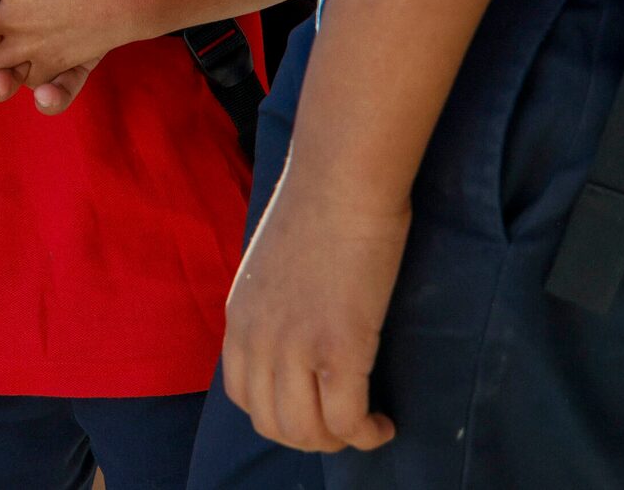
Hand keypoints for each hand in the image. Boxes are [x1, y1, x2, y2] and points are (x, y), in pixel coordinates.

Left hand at [224, 165, 407, 452]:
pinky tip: (384, 422)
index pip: (241, 395)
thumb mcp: (270, 266)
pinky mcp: (339, 347)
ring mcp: (295, 346)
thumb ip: (272, 306)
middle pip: (271, 424)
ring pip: (306, 432)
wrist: (339, 181)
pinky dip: (368, 434)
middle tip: (344, 424)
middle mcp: (257, 338)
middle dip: (311, 437)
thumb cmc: (315, 211)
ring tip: (365, 425)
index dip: (278, 414)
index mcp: (239, 318)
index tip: (312, 408)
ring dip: (338, 441)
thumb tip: (294, 330)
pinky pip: (347, 422)